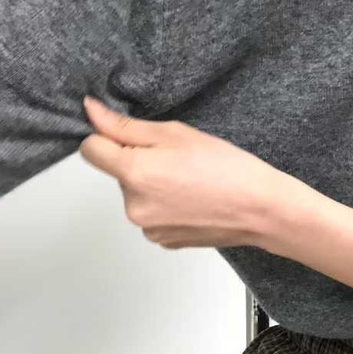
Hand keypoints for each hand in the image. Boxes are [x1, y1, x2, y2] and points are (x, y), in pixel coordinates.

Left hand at [78, 95, 314, 249]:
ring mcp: (149, 229)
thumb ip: (126, 126)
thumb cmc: (227, 169)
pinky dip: (167, 207)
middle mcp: (134, 207)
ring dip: (154, 187)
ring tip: (191, 183)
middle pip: (119, 174)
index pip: (91, 150)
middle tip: (179, 161)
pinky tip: (193, 201)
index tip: (134, 138)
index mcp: (134, 174)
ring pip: (137, 196)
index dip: (109, 138)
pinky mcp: (165, 241)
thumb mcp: (176, 134)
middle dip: (140, 164)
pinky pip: (153, 216)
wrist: (261, 210)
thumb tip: (90, 112)